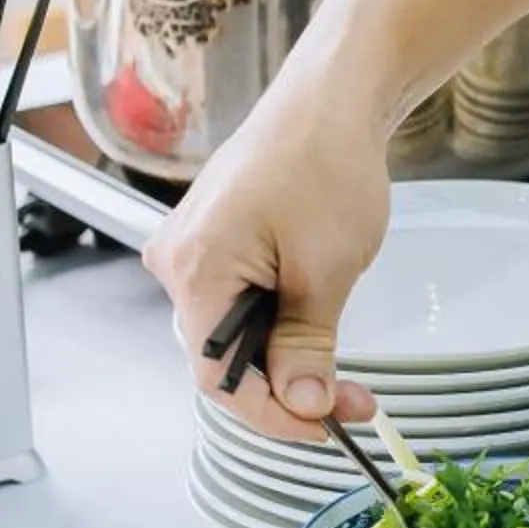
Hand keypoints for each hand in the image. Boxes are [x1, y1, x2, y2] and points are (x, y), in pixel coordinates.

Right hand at [140, 85, 390, 441]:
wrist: (330, 99)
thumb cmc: (325, 162)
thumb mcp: (327, 269)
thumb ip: (308, 345)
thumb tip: (304, 404)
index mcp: (193, 271)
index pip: (219, 378)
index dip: (274, 414)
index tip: (328, 428)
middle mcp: (177, 262)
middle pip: (223, 358)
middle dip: (288, 389)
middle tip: (352, 402)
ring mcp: (192, 249)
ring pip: (234, 332)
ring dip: (286, 358)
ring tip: (343, 370)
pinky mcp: (214, 239)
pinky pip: (237, 300)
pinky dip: (278, 324)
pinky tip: (315, 326)